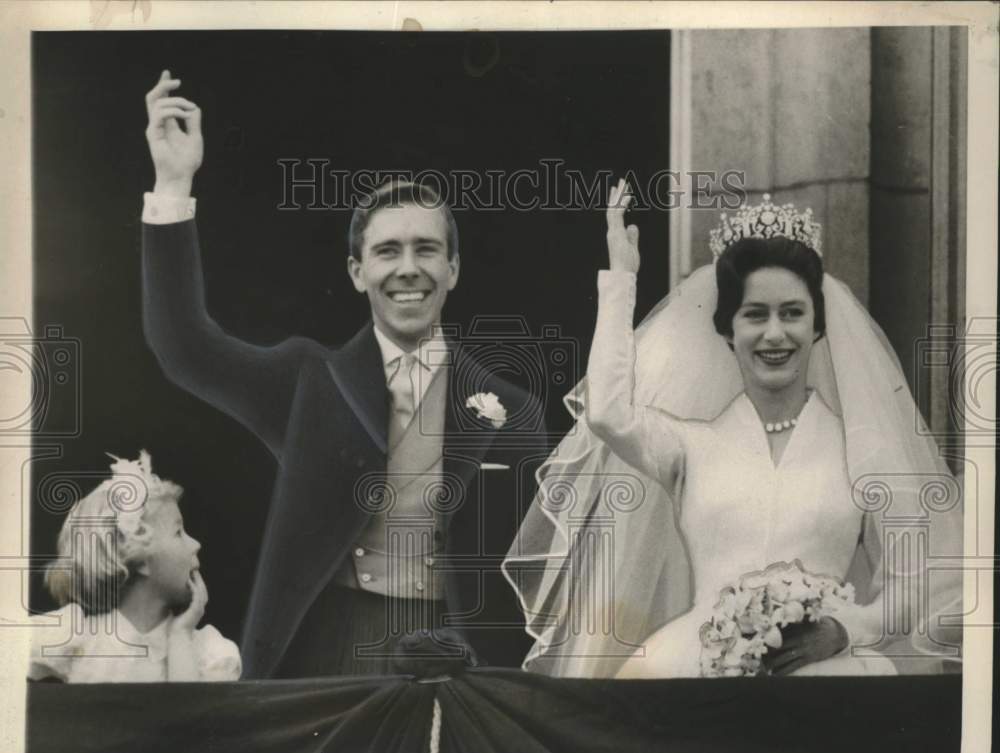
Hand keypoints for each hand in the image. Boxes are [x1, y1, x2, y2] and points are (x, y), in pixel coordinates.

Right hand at [145, 69, 201, 196]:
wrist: (181, 176)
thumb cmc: (187, 161)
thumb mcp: (195, 137)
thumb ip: (193, 122)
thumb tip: (194, 108)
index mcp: (168, 124)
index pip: (163, 100)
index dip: (164, 86)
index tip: (167, 73)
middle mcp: (159, 124)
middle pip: (154, 97)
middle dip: (163, 85)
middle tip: (177, 81)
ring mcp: (154, 128)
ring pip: (156, 103)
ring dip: (175, 100)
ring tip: (188, 108)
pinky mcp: (153, 134)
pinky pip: (159, 114)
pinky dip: (172, 110)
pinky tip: (184, 114)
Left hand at [171, 570, 207, 634]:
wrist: (177, 637)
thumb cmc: (176, 626)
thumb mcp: (178, 612)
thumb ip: (179, 604)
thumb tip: (172, 595)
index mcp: (198, 608)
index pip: (200, 592)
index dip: (198, 583)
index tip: (193, 575)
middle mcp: (201, 607)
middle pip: (203, 589)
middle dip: (199, 579)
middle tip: (194, 570)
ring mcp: (199, 608)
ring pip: (202, 590)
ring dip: (198, 581)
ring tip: (193, 573)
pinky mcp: (195, 609)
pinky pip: (196, 595)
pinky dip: (193, 587)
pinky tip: (189, 581)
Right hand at [606, 178, 639, 273]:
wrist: (622, 275)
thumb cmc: (627, 266)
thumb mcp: (632, 248)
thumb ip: (632, 237)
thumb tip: (633, 226)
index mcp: (615, 234)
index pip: (614, 215)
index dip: (616, 202)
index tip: (617, 191)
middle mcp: (612, 231)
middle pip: (613, 209)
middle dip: (617, 195)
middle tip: (621, 181)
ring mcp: (613, 232)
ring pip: (614, 209)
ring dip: (619, 196)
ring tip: (624, 183)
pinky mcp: (616, 233)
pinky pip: (618, 215)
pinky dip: (622, 204)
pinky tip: (628, 195)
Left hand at [762, 616, 848, 675]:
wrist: (836, 633)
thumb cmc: (817, 624)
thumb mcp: (804, 618)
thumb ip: (793, 619)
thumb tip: (779, 615)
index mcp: (796, 628)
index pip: (777, 633)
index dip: (766, 637)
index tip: (756, 640)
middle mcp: (798, 639)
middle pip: (779, 646)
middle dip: (767, 651)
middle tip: (756, 656)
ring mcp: (803, 649)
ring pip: (785, 657)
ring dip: (773, 663)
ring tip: (763, 667)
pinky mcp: (808, 658)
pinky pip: (794, 665)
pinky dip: (784, 670)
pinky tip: (776, 674)